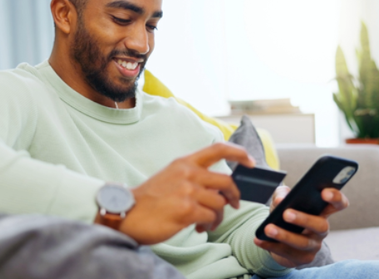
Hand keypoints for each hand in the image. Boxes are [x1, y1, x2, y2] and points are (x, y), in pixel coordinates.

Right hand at [114, 143, 254, 244]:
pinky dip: (209, 225)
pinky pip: (211, 218)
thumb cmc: (149, 199)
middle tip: (234, 204)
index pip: (218, 149)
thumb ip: (193, 176)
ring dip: (218, 216)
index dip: (239, 153)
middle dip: (234, 196)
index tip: (251, 161)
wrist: (127, 213)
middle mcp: (187, 173)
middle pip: (227, 181)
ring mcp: (188, 191)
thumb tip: (219, 189)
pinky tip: (199, 228)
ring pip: (220, 203)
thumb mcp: (170, 177)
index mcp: (184, 162)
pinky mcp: (187, 210)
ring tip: (207, 223)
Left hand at [253, 186, 348, 267]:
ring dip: (284, 235)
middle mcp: (321, 229)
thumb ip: (282, 194)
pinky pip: (286, 253)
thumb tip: (281, 200)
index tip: (323, 192)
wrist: (280, 240)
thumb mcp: (283, 201)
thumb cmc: (285, 214)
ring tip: (268, 228)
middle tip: (286, 213)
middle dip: (304, 219)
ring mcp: (313, 245)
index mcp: (322, 211)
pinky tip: (259, 239)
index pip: (338, 204)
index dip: (335, 198)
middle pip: (321, 225)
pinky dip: (270, 245)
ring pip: (302, 242)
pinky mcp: (302, 258)